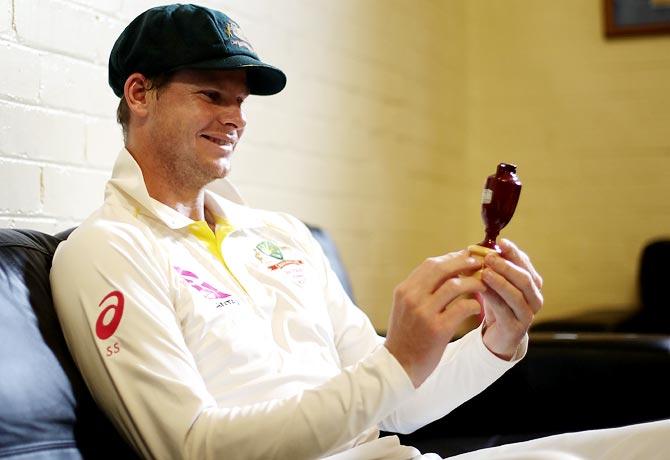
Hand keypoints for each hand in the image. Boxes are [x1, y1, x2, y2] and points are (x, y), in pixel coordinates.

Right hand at [384, 251, 486, 387]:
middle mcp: (412, 298)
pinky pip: (462, 308)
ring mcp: (424, 313)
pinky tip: (477, 308)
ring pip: (455, 285)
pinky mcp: (437, 329)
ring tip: (483, 286)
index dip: (452, 258)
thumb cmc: (406, 335)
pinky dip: (473, 305)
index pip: (430, 264)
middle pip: (442, 268)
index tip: (467, 257)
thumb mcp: (405, 307)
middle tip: (480, 264)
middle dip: (464, 263)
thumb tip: (447, 271)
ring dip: (473, 283)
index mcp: (404, 290)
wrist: (399, 366)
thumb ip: (421, 290)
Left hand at [479, 239, 543, 359]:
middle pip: (525, 279)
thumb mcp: (496, 284)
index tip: (501, 242)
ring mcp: (527, 314)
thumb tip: (480, 248)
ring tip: (484, 272)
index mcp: (533, 284)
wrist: (497, 336)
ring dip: (500, 282)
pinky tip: (481, 289)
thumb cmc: (497, 305)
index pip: (526, 265)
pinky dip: (493, 297)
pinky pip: (504, 310)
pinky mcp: (516, 328)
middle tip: (489, 258)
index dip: (514, 253)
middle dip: (507, 266)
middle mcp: (535, 299)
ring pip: (516, 295)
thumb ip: (494, 267)